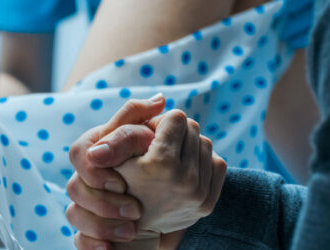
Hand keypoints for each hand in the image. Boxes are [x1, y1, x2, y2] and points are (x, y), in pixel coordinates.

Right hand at [67, 96, 226, 249]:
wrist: (128, 226)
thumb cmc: (114, 181)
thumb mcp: (113, 147)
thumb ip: (131, 116)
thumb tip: (162, 98)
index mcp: (162, 164)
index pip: (176, 117)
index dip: (160, 124)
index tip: (148, 137)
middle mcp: (185, 181)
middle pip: (193, 129)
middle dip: (175, 134)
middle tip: (158, 147)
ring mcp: (200, 194)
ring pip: (206, 144)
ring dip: (188, 147)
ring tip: (169, 159)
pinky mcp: (208, 203)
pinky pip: (217, 164)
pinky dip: (201, 163)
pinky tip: (182, 170)